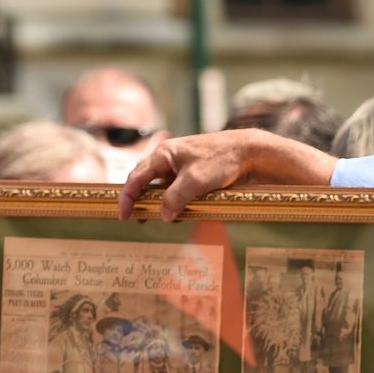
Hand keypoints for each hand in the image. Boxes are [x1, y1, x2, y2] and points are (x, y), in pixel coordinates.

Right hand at [119, 129, 337, 221]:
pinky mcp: (195, 174)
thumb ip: (175, 198)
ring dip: (160, 203)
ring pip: (163, 187)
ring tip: (160, 219)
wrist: (249, 153)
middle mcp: (169, 158)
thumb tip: (163, 215)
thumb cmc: (221, 160)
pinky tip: (181, 213)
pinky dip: (176, 202)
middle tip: (136, 219)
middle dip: (140, 200)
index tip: (123, 215)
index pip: (136, 177)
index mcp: (163, 154)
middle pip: (146, 181)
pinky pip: (178, 189)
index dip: (127, 197)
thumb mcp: (195, 181)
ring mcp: (182, 166)